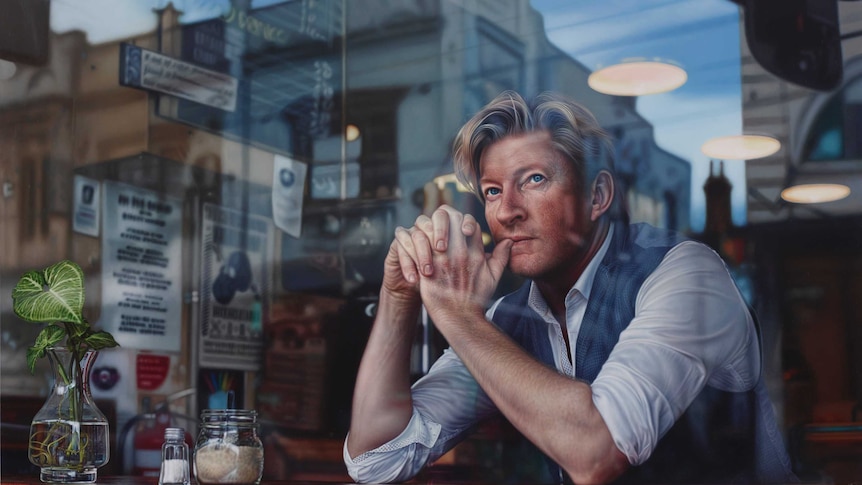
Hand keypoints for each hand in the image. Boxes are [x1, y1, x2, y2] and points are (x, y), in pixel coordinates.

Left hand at [405, 205, 511, 324]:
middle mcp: (460, 254)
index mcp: (475, 255)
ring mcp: (443, 261)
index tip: (460, 228)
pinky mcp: (428, 268)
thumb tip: (508, 242)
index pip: (469, 224)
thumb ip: (501, 257)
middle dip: (447, 219)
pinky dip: (418, 239)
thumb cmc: (475, 300)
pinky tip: (419, 241)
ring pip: (434, 229)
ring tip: (430, 231)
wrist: (459, 319)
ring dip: (431, 227)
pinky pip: (420, 244)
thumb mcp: (493, 278)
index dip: (464, 221)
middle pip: (452, 221)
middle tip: (443, 224)